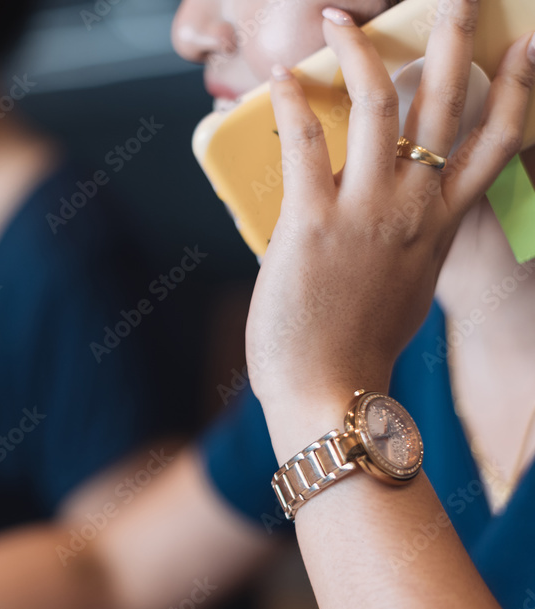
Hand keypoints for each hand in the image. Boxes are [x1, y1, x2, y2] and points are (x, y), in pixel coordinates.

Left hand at [245, 2, 534, 458]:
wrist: (328, 392)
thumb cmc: (358, 348)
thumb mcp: (402, 288)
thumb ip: (401, 245)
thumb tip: (376, 225)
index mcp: (440, 225)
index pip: (496, 142)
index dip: (517, 89)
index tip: (525, 46)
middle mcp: (413, 208)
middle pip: (446, 105)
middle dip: (451, 41)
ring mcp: (366, 211)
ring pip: (379, 106)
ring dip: (359, 52)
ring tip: (338, 17)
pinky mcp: (312, 221)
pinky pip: (305, 143)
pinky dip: (291, 104)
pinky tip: (279, 78)